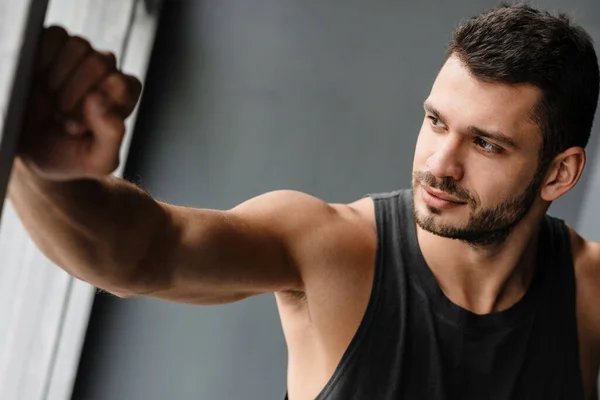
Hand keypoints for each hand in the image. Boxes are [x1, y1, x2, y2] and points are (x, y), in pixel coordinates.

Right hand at [18, 26, 141, 180]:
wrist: (34, 153)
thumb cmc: (71, 156)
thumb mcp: (98, 160)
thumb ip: (111, 136)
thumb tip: (102, 102)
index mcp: (124, 95)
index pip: (120, 84)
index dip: (95, 107)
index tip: (76, 128)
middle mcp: (107, 71)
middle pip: (100, 63)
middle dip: (74, 95)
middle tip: (61, 117)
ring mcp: (80, 56)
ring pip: (80, 46)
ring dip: (59, 78)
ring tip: (50, 101)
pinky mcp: (54, 46)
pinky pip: (55, 36)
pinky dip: (43, 58)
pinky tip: (37, 80)